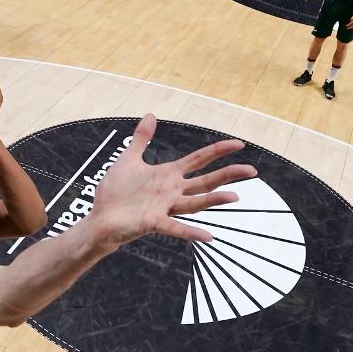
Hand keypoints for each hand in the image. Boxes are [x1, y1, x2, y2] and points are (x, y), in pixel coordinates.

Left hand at [88, 114, 255, 247]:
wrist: (101, 218)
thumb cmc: (115, 192)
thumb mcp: (128, 159)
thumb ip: (141, 139)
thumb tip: (150, 115)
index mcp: (168, 175)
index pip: (199, 159)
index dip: (218, 150)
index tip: (239, 143)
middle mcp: (171, 191)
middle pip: (205, 181)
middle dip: (228, 174)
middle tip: (252, 170)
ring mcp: (164, 207)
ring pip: (195, 203)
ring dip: (214, 200)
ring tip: (234, 197)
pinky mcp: (153, 222)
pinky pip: (175, 227)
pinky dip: (190, 232)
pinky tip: (208, 236)